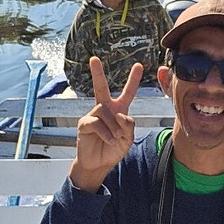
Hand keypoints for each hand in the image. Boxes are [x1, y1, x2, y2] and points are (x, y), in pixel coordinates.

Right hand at [69, 58, 142, 191]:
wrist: (99, 164)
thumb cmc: (113, 150)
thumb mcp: (128, 139)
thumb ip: (129, 125)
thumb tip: (120, 114)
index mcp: (118, 111)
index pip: (127, 93)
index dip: (133, 80)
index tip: (138, 65)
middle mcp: (104, 110)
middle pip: (101, 87)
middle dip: (97, 73)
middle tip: (94, 59)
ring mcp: (92, 116)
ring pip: (105, 111)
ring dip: (113, 126)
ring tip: (116, 139)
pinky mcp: (84, 124)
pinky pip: (96, 122)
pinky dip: (105, 132)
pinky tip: (109, 140)